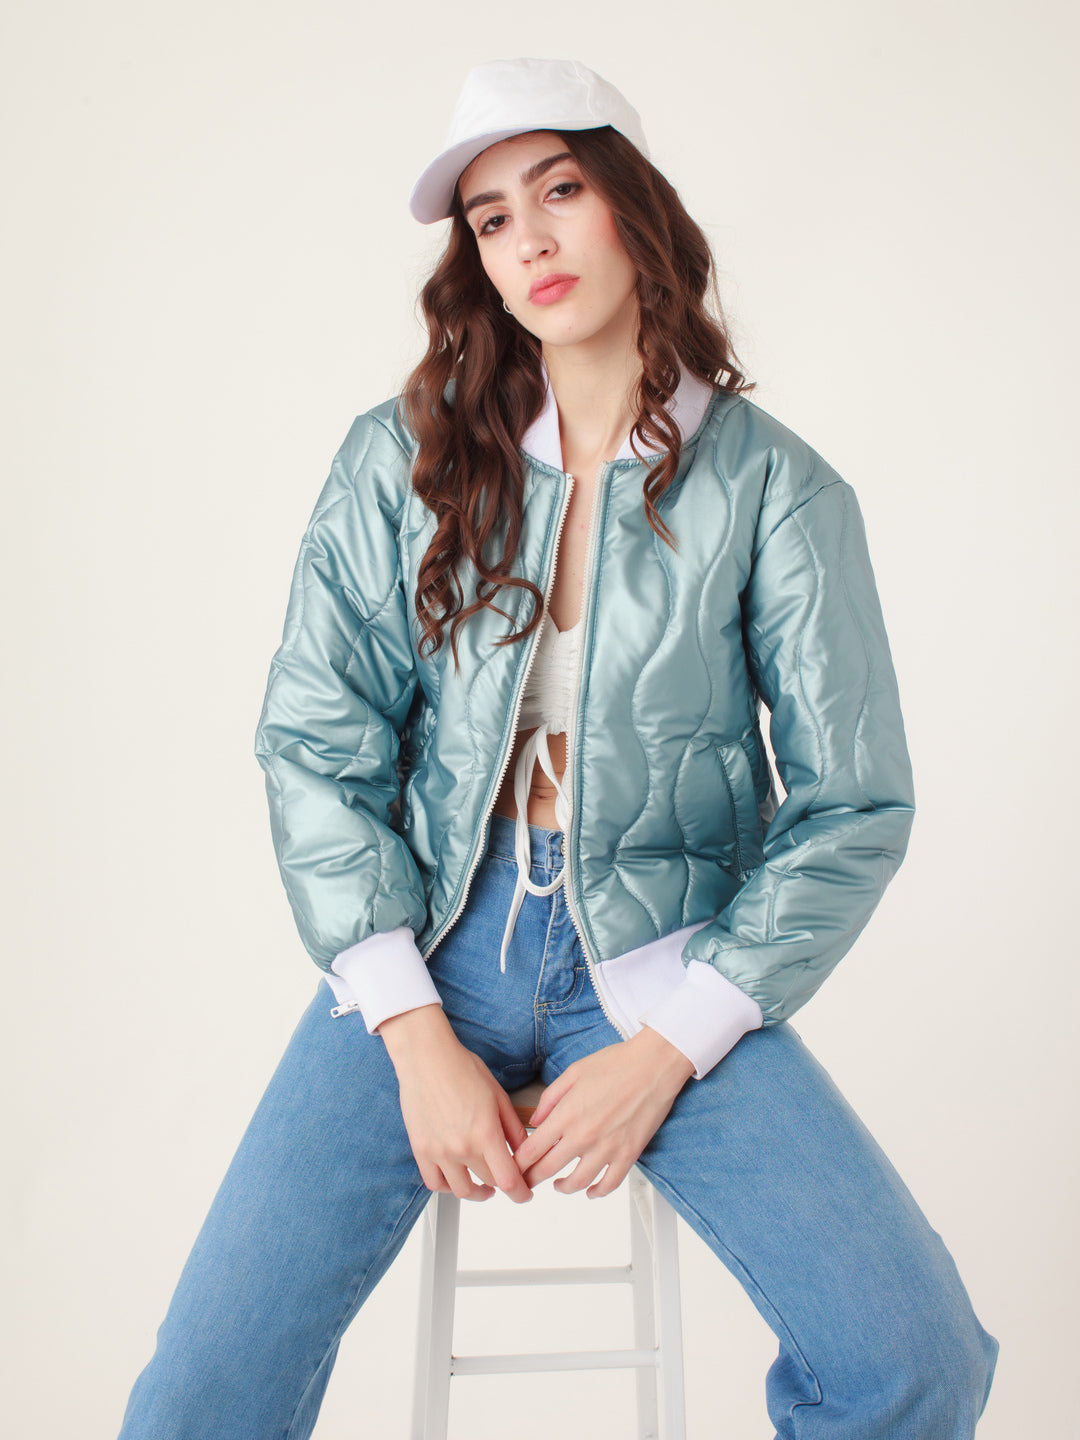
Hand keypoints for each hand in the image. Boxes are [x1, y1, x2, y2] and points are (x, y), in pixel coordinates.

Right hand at [378, 1005, 532, 1203]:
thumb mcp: (498, 1096)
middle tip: (507, 1179)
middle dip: (503, 1185)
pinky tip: (457, 1178)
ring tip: (483, 1186)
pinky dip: (448, 1188)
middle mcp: (462, 1147)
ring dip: (476, 1192)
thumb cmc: (461, 1068)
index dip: (521, 1192)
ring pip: (461, 1191)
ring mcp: (439, 1151)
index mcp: (485, 1133)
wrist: (426, 1058)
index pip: (508, 1180)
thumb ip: (513, 1129)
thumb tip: (525, 1152)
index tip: (524, 1193)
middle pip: (489, 1183)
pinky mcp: (421, 1150)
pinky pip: (434, 1183)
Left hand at [513, 1027, 694, 1198]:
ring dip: (563, 1188)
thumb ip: (550, 1099)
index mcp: (567, 1114)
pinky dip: (597, 1192)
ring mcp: (607, 1148)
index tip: (514, 1168)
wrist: (654, 1065)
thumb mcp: (573, 1072)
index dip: (518, 1164)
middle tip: (526, 1182)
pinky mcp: (628, 1155)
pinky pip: (609, 1184)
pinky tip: (591, 1190)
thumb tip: (535, 1120)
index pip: (532, 1150)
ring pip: (577, 1183)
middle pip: (548, 1170)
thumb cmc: (617, 1063)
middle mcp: (584, 1135)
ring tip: (559, 1185)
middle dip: (531, 1180)